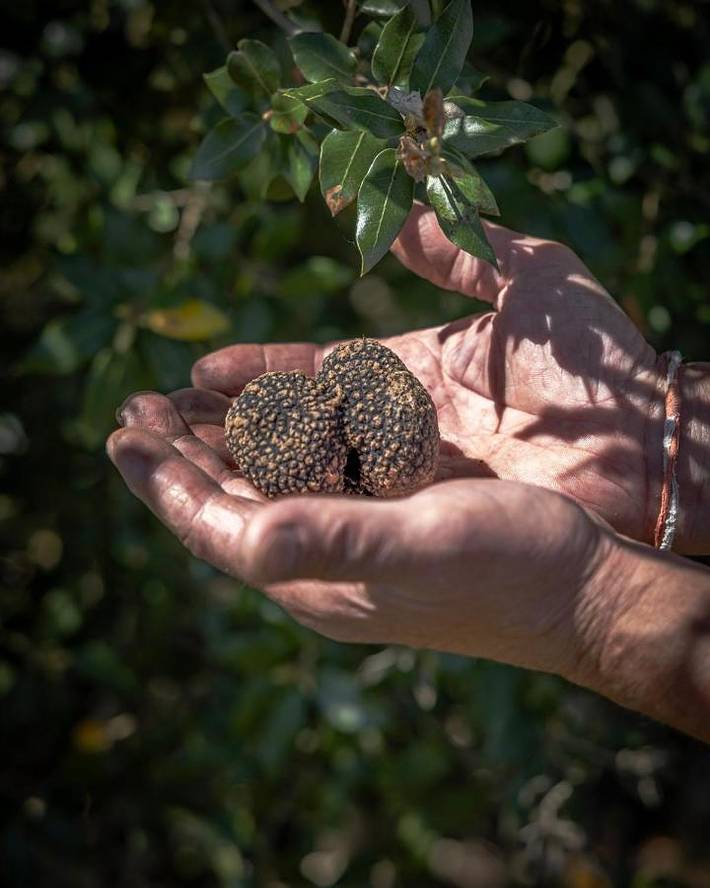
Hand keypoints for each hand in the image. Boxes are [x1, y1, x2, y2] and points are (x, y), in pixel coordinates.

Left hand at [107, 400, 608, 678]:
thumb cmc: (510, 568)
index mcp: (314, 576)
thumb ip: (333, 543)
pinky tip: (275, 416)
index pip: (212, 527)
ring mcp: (353, 545)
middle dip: (180, 454)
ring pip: (265, 490)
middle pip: (228, 505)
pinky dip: (279, 444)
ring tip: (186, 400)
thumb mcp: (422, 546)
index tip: (118, 430)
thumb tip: (245, 533)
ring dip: (222, 445)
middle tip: (137, 402)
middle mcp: (321, 566)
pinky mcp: (384, 525)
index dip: (162, 480)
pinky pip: (311, 480)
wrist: (579, 589)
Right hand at [185, 205, 667, 544]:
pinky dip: (286, 505)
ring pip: (305, 476)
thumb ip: (459, 248)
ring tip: (169, 458)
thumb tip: (393, 218)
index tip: (199, 369)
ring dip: (238, 467)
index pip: (315, 372)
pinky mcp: (421, 520)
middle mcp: (400, 432)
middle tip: (156, 418)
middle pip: (295, 428)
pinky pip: (339, 511)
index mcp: (414, 374)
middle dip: (225, 424)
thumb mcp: (529, 280)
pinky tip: (232, 502)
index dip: (257, 371)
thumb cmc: (598, 361)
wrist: (651, 445)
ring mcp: (408, 482)